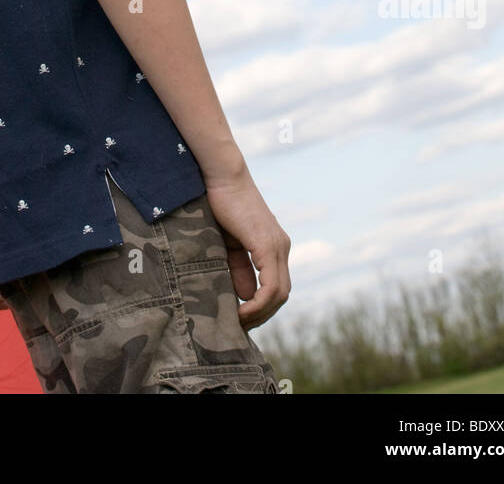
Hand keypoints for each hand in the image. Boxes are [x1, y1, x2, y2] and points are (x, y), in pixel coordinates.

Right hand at [203, 169, 290, 330]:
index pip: (276, 287)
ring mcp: (277, 246)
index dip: (261, 308)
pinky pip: (270, 286)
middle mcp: (281, 247)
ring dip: (259, 313)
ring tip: (236, 321)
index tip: (240, 318)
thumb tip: (245, 297)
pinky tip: (239, 310)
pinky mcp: (267, 245)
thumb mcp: (229, 244)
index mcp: (274, 246)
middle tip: (238, 326)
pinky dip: (257, 304)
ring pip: (279, 294)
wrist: (222, 176)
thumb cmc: (221, 204)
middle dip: (261, 315)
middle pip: (282, 295)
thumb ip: (239, 269)